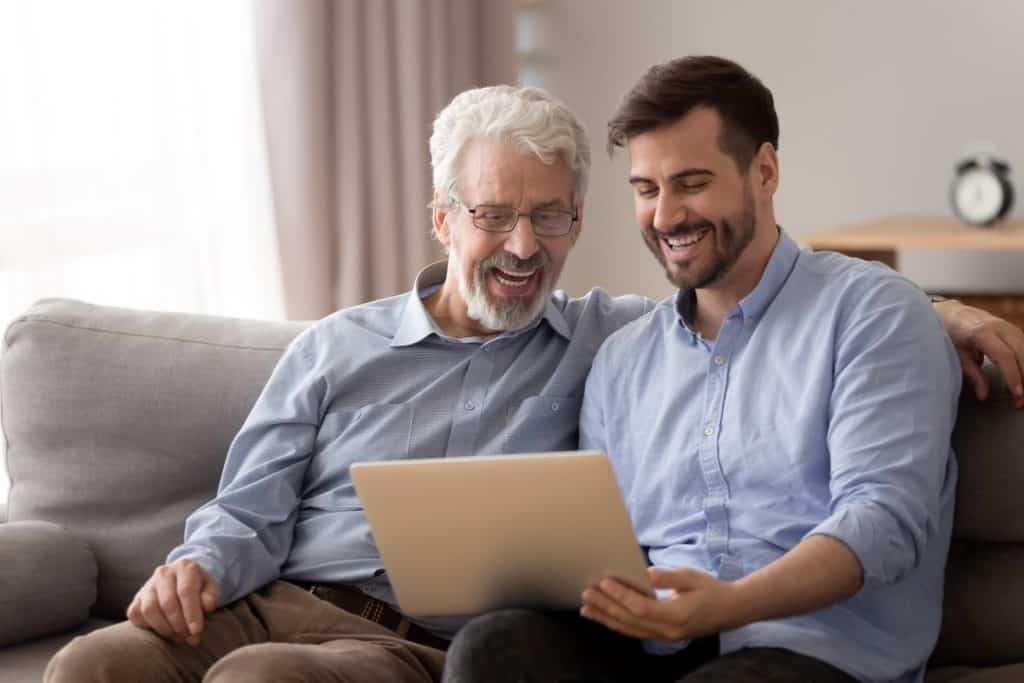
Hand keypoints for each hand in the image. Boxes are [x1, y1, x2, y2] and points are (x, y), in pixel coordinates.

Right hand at [127, 559, 219, 645]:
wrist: (182, 582)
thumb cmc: (199, 588)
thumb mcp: (210, 589)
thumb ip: (210, 596)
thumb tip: (207, 606)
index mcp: (184, 566)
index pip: (186, 591)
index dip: (191, 613)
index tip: (196, 631)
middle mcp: (163, 572)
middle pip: (167, 602)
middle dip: (179, 624)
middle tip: (189, 637)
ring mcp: (147, 585)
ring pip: (149, 610)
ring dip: (164, 628)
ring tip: (178, 636)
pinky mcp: (136, 599)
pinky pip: (136, 615)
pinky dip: (149, 627)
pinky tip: (164, 630)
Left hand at [579, 567, 740, 641]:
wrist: (730, 611)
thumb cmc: (710, 589)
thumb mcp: (692, 577)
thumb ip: (669, 577)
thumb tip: (646, 573)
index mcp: (677, 614)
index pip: (642, 608)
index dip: (621, 596)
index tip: (604, 583)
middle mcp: (669, 630)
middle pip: (630, 620)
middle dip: (606, 607)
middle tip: (586, 594)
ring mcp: (665, 636)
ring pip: (629, 630)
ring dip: (606, 618)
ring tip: (586, 608)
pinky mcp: (663, 636)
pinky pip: (635, 632)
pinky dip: (617, 624)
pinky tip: (604, 616)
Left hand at [935, 299, 1023, 406]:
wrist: (949, 313)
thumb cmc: (950, 334)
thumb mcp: (957, 355)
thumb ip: (972, 375)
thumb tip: (983, 396)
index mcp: (981, 332)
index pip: (1005, 355)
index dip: (1013, 375)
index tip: (1017, 393)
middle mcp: (998, 326)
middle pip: (1021, 352)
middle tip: (1022, 399)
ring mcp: (1007, 325)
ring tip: (1023, 392)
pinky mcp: (1011, 328)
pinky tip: (1023, 377)